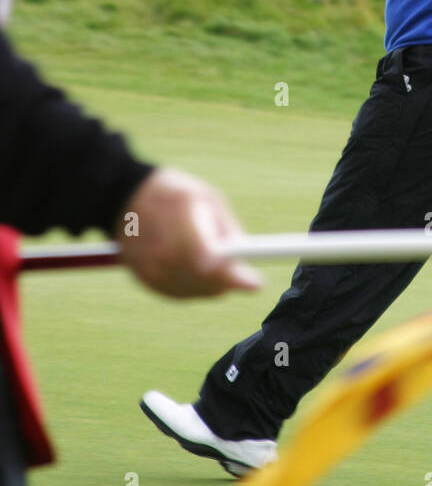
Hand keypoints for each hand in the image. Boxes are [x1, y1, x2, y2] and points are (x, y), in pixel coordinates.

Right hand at [115, 168, 260, 298]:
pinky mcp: (145, 280)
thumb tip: (243, 254)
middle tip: (243, 274)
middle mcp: (164, 255)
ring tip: (217, 264)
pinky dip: (192, 287)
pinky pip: (178, 293)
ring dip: (211, 284)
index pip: (213, 264)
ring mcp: (152, 270)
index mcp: (182, 229)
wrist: (121, 197)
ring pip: (194, 291)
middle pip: (206, 283)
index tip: (256, 283)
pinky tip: (197, 271)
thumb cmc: (170, 192)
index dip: (236, 277)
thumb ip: (226, 228)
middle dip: (228, 280)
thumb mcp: (205, 197)